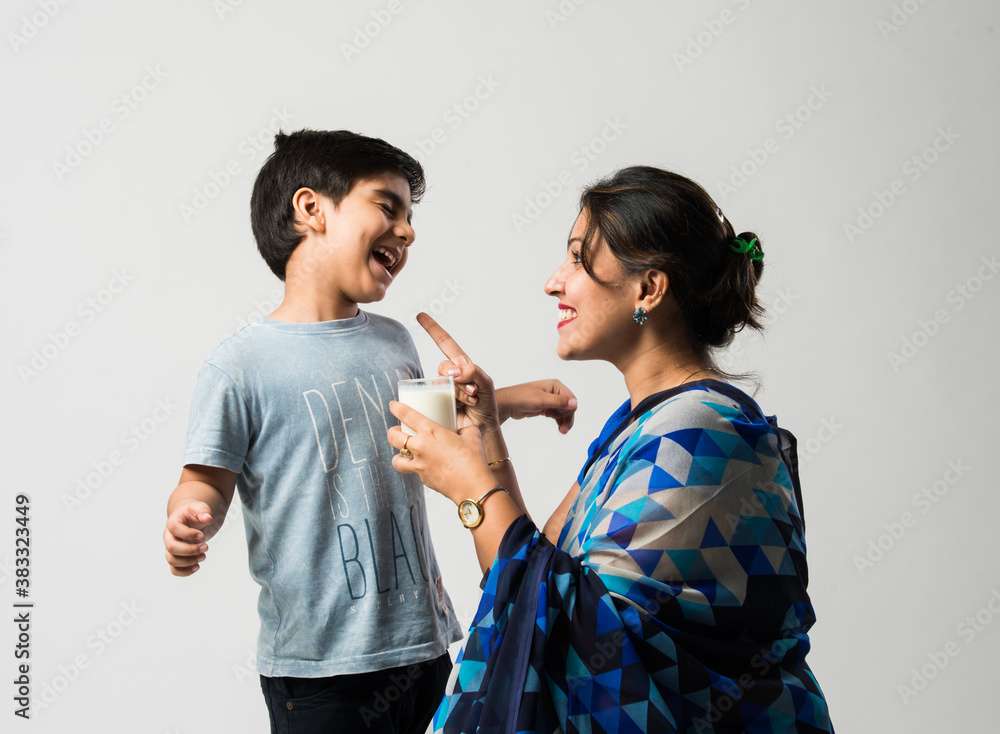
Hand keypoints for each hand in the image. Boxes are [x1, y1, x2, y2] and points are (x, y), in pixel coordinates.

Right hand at [163, 501, 212, 576]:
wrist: (188, 520)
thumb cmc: (193, 514)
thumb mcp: (199, 507)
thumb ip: (203, 511)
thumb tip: (208, 518)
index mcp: (173, 522)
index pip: (174, 528)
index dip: (188, 534)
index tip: (202, 535)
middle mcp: (168, 536)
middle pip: (171, 547)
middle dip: (190, 550)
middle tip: (206, 547)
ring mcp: (170, 548)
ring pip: (172, 560)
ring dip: (189, 561)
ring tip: (203, 556)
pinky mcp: (175, 557)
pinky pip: (174, 569)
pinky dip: (185, 572)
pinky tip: (197, 566)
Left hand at [387, 401, 496, 505]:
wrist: (473, 487)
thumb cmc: (473, 461)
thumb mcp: (472, 436)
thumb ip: (465, 430)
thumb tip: (464, 431)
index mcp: (431, 432)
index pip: (407, 415)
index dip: (396, 408)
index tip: (393, 406)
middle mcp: (420, 447)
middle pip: (393, 437)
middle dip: (392, 432)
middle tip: (398, 431)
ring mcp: (419, 465)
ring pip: (396, 459)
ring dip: (398, 454)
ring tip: (404, 452)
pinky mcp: (423, 479)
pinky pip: (413, 471)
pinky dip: (415, 468)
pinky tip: (425, 466)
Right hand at [416, 312, 499, 433]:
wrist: (482, 428)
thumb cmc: (487, 406)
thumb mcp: (487, 385)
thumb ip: (474, 372)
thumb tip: (454, 371)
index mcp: (462, 366)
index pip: (445, 342)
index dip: (432, 329)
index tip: (420, 316)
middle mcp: (450, 375)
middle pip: (444, 367)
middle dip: (460, 380)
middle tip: (474, 392)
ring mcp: (442, 389)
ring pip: (440, 383)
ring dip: (457, 393)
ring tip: (470, 402)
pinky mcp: (436, 403)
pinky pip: (432, 397)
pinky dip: (447, 401)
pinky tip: (457, 409)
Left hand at [497, 379, 576, 433]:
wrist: (507, 404)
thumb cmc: (521, 398)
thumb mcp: (541, 400)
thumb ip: (559, 401)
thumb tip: (574, 403)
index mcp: (555, 385)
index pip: (570, 398)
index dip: (570, 410)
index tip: (565, 420)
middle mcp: (554, 391)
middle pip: (568, 406)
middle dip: (567, 417)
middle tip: (563, 430)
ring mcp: (550, 399)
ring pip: (563, 411)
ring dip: (564, 421)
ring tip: (562, 430)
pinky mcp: (545, 407)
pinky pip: (557, 414)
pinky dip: (559, 420)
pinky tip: (558, 427)